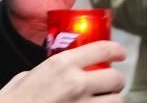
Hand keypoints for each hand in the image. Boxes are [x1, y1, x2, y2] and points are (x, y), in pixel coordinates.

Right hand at [0, 41, 126, 102]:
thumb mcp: (26, 77)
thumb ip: (48, 71)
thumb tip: (59, 72)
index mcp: (61, 64)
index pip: (103, 49)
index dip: (117, 50)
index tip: (120, 54)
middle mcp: (76, 83)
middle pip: (115, 79)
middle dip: (115, 82)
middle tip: (110, 85)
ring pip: (116, 102)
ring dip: (112, 101)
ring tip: (104, 102)